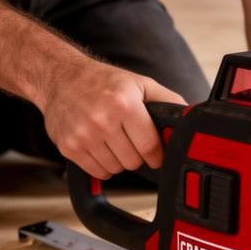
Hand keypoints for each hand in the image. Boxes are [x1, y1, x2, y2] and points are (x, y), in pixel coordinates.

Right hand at [38, 58, 183, 178]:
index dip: (157, 155)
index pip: (150, 147)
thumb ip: (168, 101)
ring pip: (116, 169)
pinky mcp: (69, 147)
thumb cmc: (103, 82)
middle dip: (137, 154)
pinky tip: (101, 147)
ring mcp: (82, 135)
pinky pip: (98, 171)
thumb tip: (191, 119)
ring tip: (114, 140)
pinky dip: (104, 165)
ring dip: (120, 160)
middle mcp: (101, 120)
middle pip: (133, 161)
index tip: (157, 155)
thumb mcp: (141, 84)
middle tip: (131, 140)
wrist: (60, 77)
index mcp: (123, 104)